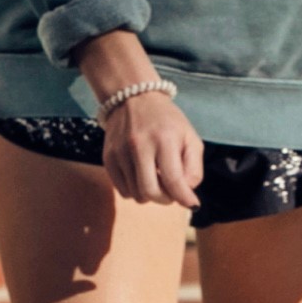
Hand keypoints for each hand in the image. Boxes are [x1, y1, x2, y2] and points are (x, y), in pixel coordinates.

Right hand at [99, 83, 204, 211]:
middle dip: (165, 200)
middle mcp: (139, 145)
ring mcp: (121, 152)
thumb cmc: (167, 122)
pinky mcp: (108, 157)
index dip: (184, 198)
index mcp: (164, 139)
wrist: (134, 98)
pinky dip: (135, 190)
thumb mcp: (189, 137)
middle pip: (150, 192)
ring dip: (150, 195)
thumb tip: (187, 194)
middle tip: (171, 193)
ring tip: (156, 178)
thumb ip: (193, 167)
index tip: (192, 204)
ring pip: (136, 194)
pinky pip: (122, 190)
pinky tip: (142, 175)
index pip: (173, 180)